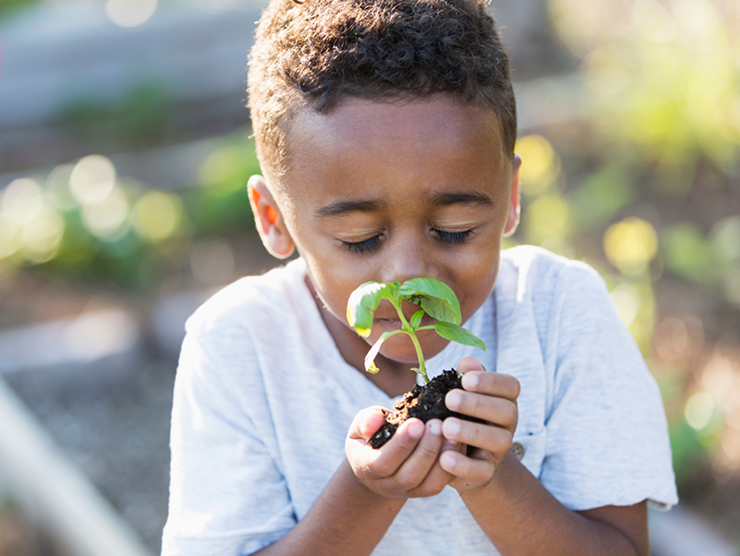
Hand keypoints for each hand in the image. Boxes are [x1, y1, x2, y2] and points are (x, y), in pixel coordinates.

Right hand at [345, 407, 459, 498]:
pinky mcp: (426, 490)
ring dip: (442, 458)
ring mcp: (408, 492)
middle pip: (409, 476)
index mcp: (366, 469)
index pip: (382, 463)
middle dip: (426, 450)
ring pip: (429, 485)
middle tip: (438, 424)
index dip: (401, 445)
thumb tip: (374, 422)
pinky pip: (442, 483)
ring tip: (452, 433)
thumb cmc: (371, 434)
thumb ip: (366, 421)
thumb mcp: (361, 425)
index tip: (417, 423)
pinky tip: (458, 442)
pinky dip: (453, 464)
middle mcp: (387, 486)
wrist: (379, 459)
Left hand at [439, 357, 519, 492]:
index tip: (465, 380)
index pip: (510, 386)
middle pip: (506, 411)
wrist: (461, 456)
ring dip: (472, 432)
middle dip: (478, 404)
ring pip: (498, 440)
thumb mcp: (462, 394)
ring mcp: (500, 449)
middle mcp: (507, 423)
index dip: (491, 381)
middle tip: (450, 400)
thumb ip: (466, 377)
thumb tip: (469, 363)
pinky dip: (464, 465)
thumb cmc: (460, 413)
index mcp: (503, 399)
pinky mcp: (487, 472)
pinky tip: (444, 457)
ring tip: (446, 427)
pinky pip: (482, 471)